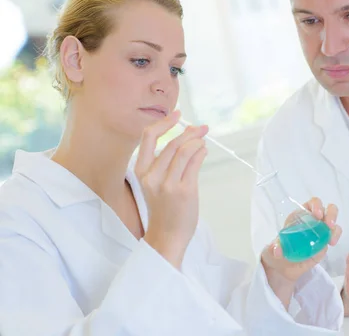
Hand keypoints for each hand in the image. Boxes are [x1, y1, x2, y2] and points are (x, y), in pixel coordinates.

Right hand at [135, 110, 208, 267]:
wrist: (167, 236)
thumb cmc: (164, 208)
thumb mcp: (157, 183)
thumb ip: (167, 162)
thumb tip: (187, 136)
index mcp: (141, 172)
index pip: (148, 138)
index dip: (164, 123)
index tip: (177, 114)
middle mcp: (152, 176)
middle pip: (172, 143)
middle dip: (189, 131)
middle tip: (201, 127)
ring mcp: (168, 184)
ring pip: (184, 151)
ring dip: (197, 141)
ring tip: (204, 139)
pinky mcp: (184, 191)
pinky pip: (194, 164)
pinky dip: (201, 153)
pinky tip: (204, 150)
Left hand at [261, 198, 341, 308]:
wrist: (283, 268)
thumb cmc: (277, 251)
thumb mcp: (273, 248)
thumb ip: (275, 248)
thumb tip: (278, 250)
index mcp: (300, 216)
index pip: (312, 204)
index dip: (316, 206)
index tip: (317, 215)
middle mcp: (312, 221)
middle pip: (327, 209)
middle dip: (331, 214)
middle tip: (329, 224)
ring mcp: (320, 231)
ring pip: (333, 223)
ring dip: (335, 228)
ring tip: (331, 239)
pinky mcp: (324, 243)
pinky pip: (333, 236)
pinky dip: (335, 237)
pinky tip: (331, 243)